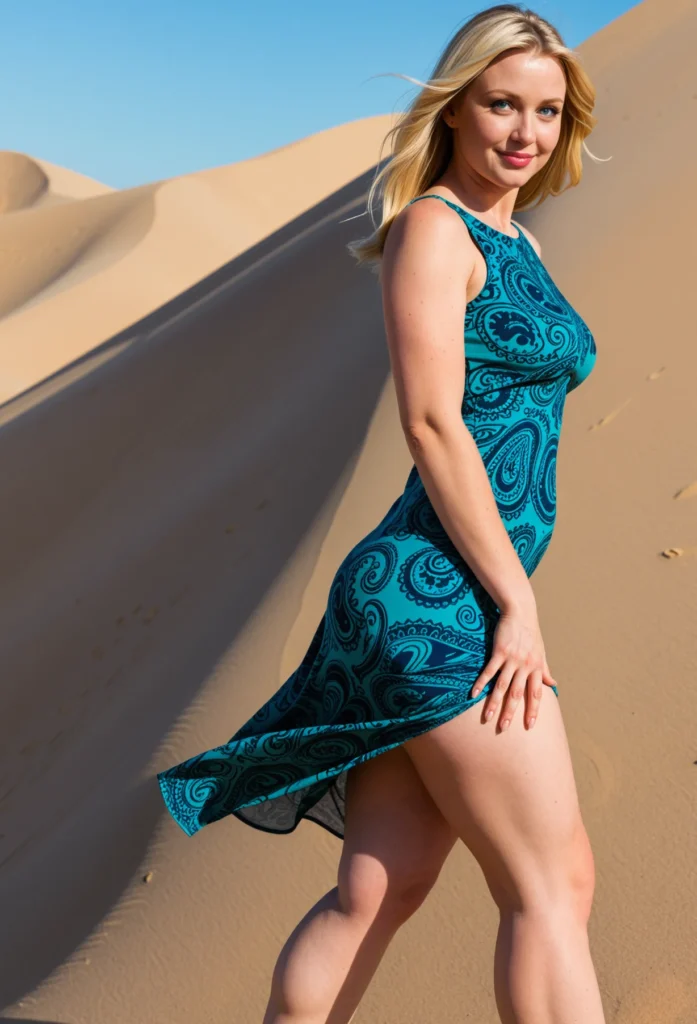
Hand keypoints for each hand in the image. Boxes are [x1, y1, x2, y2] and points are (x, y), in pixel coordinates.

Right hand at [470, 603, 557, 730]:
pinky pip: (489, 671)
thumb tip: (554, 684)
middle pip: (517, 694)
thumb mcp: (541, 652)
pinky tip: (473, 694)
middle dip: (511, 712)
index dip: (533, 710)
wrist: (521, 612)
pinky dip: (481, 683)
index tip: (530, 726)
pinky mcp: (500, 651)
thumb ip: (545, 670)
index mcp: (536, 668)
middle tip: (504, 728)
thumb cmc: (531, 633)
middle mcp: (525, 666)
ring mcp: (512, 659)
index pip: (536, 694)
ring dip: (494, 703)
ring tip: (488, 717)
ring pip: (502, 686)